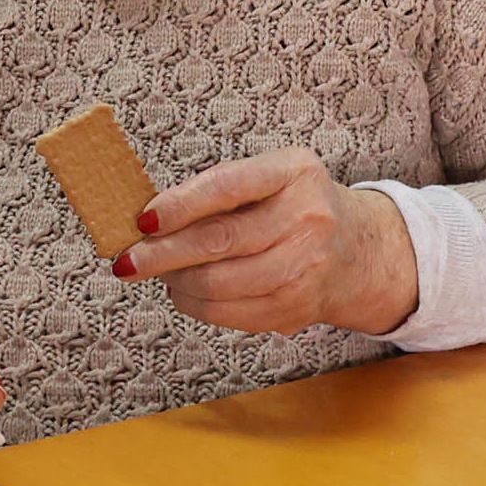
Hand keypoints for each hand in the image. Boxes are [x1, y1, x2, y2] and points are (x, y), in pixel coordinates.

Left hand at [113, 146, 417, 337]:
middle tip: (127, 261)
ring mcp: (305, 268)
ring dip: (176, 282)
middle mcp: (306, 219)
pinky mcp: (296, 308)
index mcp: (294, 172)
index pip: (228, 187)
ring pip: (220, 284)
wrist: (358, 250)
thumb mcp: (271, 176)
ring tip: (157, 273)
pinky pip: (230, 314)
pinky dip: (196, 305)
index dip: (180, 205)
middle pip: (219, 241)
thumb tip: (150, 217)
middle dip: (162, 254)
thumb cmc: (295, 204)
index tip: (142, 220)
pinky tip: (184, 291)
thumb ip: (220, 188)